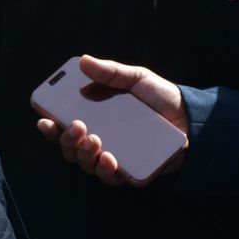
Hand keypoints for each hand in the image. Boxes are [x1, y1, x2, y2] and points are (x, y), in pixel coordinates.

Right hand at [37, 54, 188, 185]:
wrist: (194, 120)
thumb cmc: (161, 98)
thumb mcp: (137, 78)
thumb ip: (111, 72)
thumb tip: (84, 61)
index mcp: (93, 118)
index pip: (61, 125)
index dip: (48, 126)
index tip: (43, 120)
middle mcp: (98, 141)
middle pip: (69, 148)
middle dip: (66, 139)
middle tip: (78, 126)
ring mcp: (113, 158)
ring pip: (85, 164)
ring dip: (83, 154)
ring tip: (95, 140)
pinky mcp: (131, 172)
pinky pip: (111, 178)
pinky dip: (105, 170)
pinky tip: (109, 158)